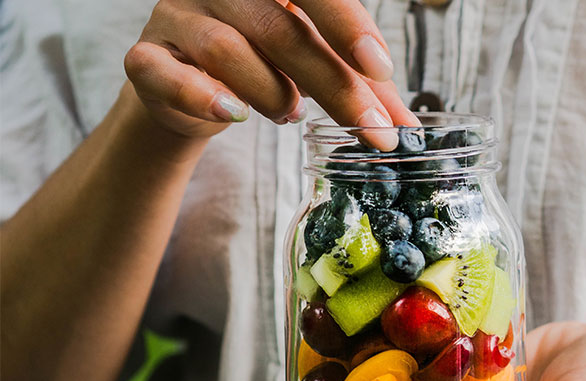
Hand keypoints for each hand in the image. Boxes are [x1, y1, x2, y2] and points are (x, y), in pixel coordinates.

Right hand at [124, 0, 417, 143]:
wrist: (187, 84)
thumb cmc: (261, 63)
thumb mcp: (313, 66)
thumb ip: (358, 88)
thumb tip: (407, 129)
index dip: (347, 25)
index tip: (381, 69)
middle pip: (280, 28)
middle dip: (332, 84)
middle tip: (371, 128)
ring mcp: (178, 15)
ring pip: (229, 50)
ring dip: (272, 94)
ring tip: (290, 113)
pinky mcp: (147, 58)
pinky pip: (167, 73)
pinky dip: (202, 95)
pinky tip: (234, 114)